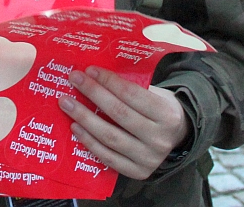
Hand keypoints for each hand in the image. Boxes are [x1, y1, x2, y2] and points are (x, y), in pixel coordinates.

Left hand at [58, 67, 188, 180]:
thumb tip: (94, 74)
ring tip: (67, 103)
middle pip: (119, 114)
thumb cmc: (158, 109)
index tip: (90, 70)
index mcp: (167, 115)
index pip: (133, 95)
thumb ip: (131, 87)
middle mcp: (159, 139)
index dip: (109, 81)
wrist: (177, 138)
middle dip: (93, 94)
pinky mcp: (138, 172)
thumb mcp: (155, 94)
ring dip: (85, 118)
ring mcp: (149, 159)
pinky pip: (108, 157)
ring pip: (110, 137)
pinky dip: (89, 141)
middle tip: (74, 80)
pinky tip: (75, 127)